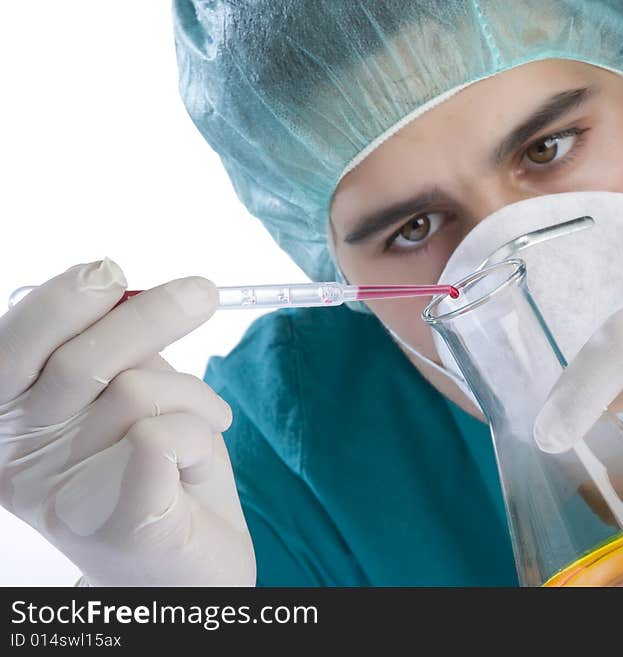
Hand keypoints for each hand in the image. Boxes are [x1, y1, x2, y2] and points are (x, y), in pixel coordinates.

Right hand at [0, 259, 255, 584]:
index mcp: (13, 424)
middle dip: (148, 318)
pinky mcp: (123, 529)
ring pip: (132, 392)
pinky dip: (198, 436)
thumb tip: (118, 283)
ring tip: (206, 422)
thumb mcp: (131, 397)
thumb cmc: (161, 474)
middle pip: (77, 363)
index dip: (59, 304)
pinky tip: (196, 466)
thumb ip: (114, 351)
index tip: (111, 272)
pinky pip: (161, 440)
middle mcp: (25, 462)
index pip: (12, 349)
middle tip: (203, 293)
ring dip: (192, 395)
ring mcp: (68, 501)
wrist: (191, 569)